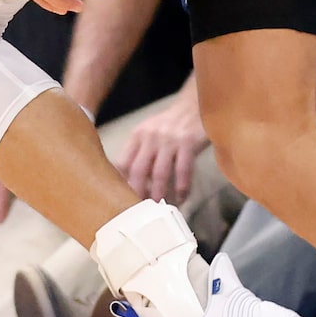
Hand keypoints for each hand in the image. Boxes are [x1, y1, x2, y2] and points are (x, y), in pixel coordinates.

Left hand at [118, 81, 209, 202]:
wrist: (194, 105)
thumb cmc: (170, 125)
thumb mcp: (149, 133)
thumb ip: (139, 153)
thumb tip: (130, 183)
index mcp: (138, 135)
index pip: (123, 162)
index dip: (122, 183)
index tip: (124, 198)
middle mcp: (151, 137)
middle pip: (138, 170)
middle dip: (138, 193)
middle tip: (140, 211)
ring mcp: (169, 140)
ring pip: (160, 173)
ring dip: (159, 193)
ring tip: (159, 207)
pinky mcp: (188, 143)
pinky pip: (183, 170)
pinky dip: (182, 187)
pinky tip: (182, 197)